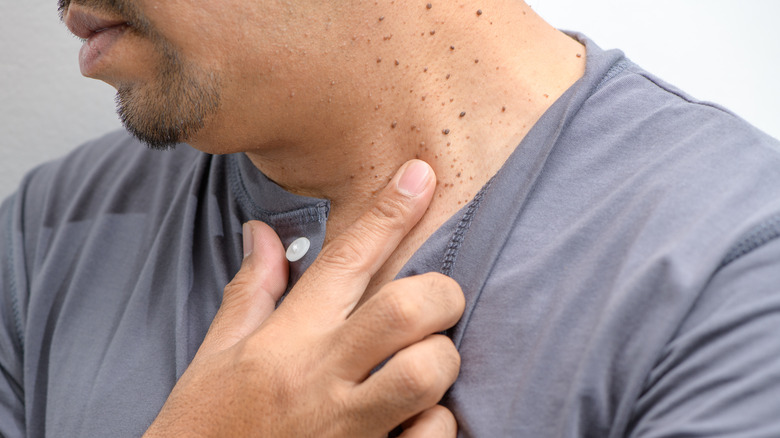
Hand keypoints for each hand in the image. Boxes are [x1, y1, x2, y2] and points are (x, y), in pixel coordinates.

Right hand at [144, 160, 464, 436]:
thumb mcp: (217, 353)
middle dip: (439, 294)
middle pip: (404, 309)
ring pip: (426, 372)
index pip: (346, 259)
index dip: (389, 211)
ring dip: (441, 359)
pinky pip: (432, 437)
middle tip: (436, 301)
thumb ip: (252, 290)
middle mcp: (321, 377)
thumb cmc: (205, 426)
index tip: (420, 176)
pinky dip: (438, 423)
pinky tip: (419, 418)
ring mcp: (348, 428)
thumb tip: (264, 233)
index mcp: (286, 340)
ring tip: (428, 362)